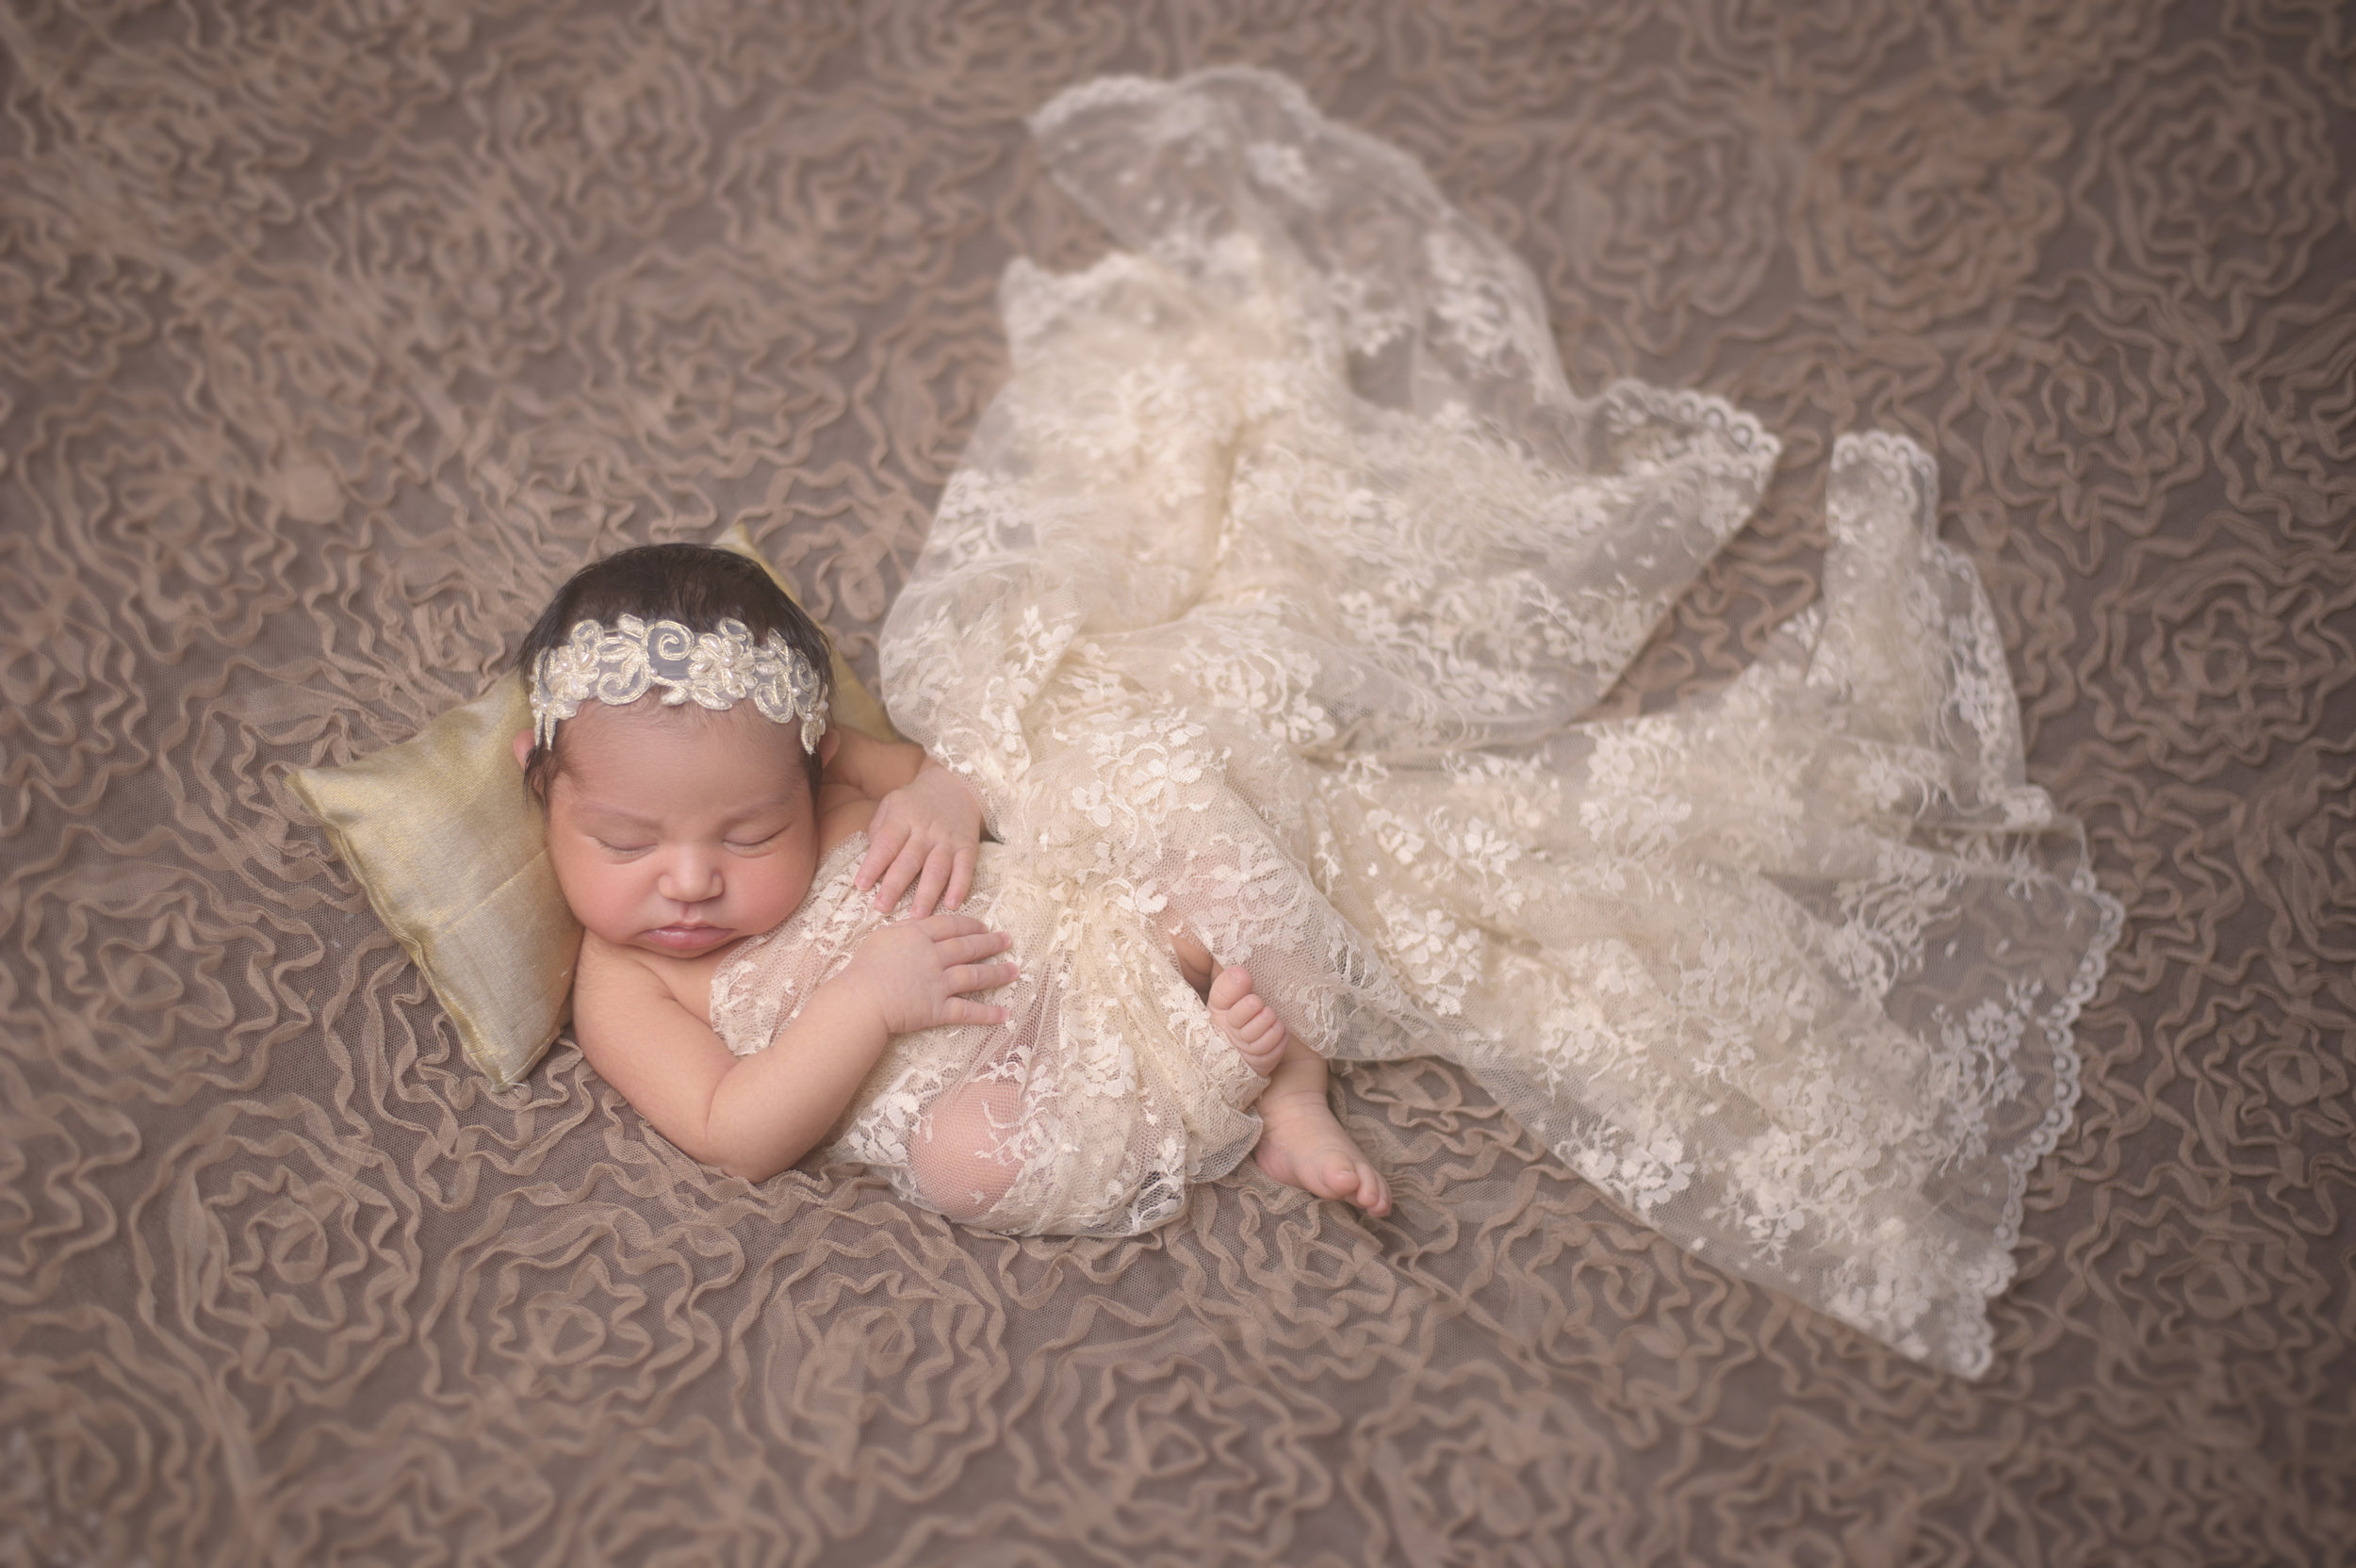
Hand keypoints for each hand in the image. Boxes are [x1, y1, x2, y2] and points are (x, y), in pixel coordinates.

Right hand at [840, 911, 1015, 1034]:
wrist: (861, 1000)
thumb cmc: (863, 968)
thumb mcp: (881, 938)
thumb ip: (904, 930)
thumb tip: (918, 924)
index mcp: (918, 936)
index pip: (951, 926)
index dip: (970, 925)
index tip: (983, 926)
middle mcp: (934, 956)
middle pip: (968, 946)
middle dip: (991, 943)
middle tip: (1007, 940)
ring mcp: (939, 983)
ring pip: (974, 975)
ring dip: (997, 973)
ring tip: (1014, 970)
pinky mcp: (938, 1009)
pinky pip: (967, 1011)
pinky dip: (987, 1014)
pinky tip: (1004, 1014)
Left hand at [856, 758, 984, 915]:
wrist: (956, 784)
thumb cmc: (915, 802)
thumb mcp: (891, 804)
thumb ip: (879, 830)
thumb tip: (870, 860)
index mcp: (902, 818)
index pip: (885, 844)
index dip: (873, 865)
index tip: (861, 885)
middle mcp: (925, 830)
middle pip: (909, 861)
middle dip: (895, 886)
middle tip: (882, 908)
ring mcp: (948, 840)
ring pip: (937, 869)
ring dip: (927, 893)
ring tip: (917, 916)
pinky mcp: (968, 847)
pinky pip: (965, 869)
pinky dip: (960, 887)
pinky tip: (952, 904)